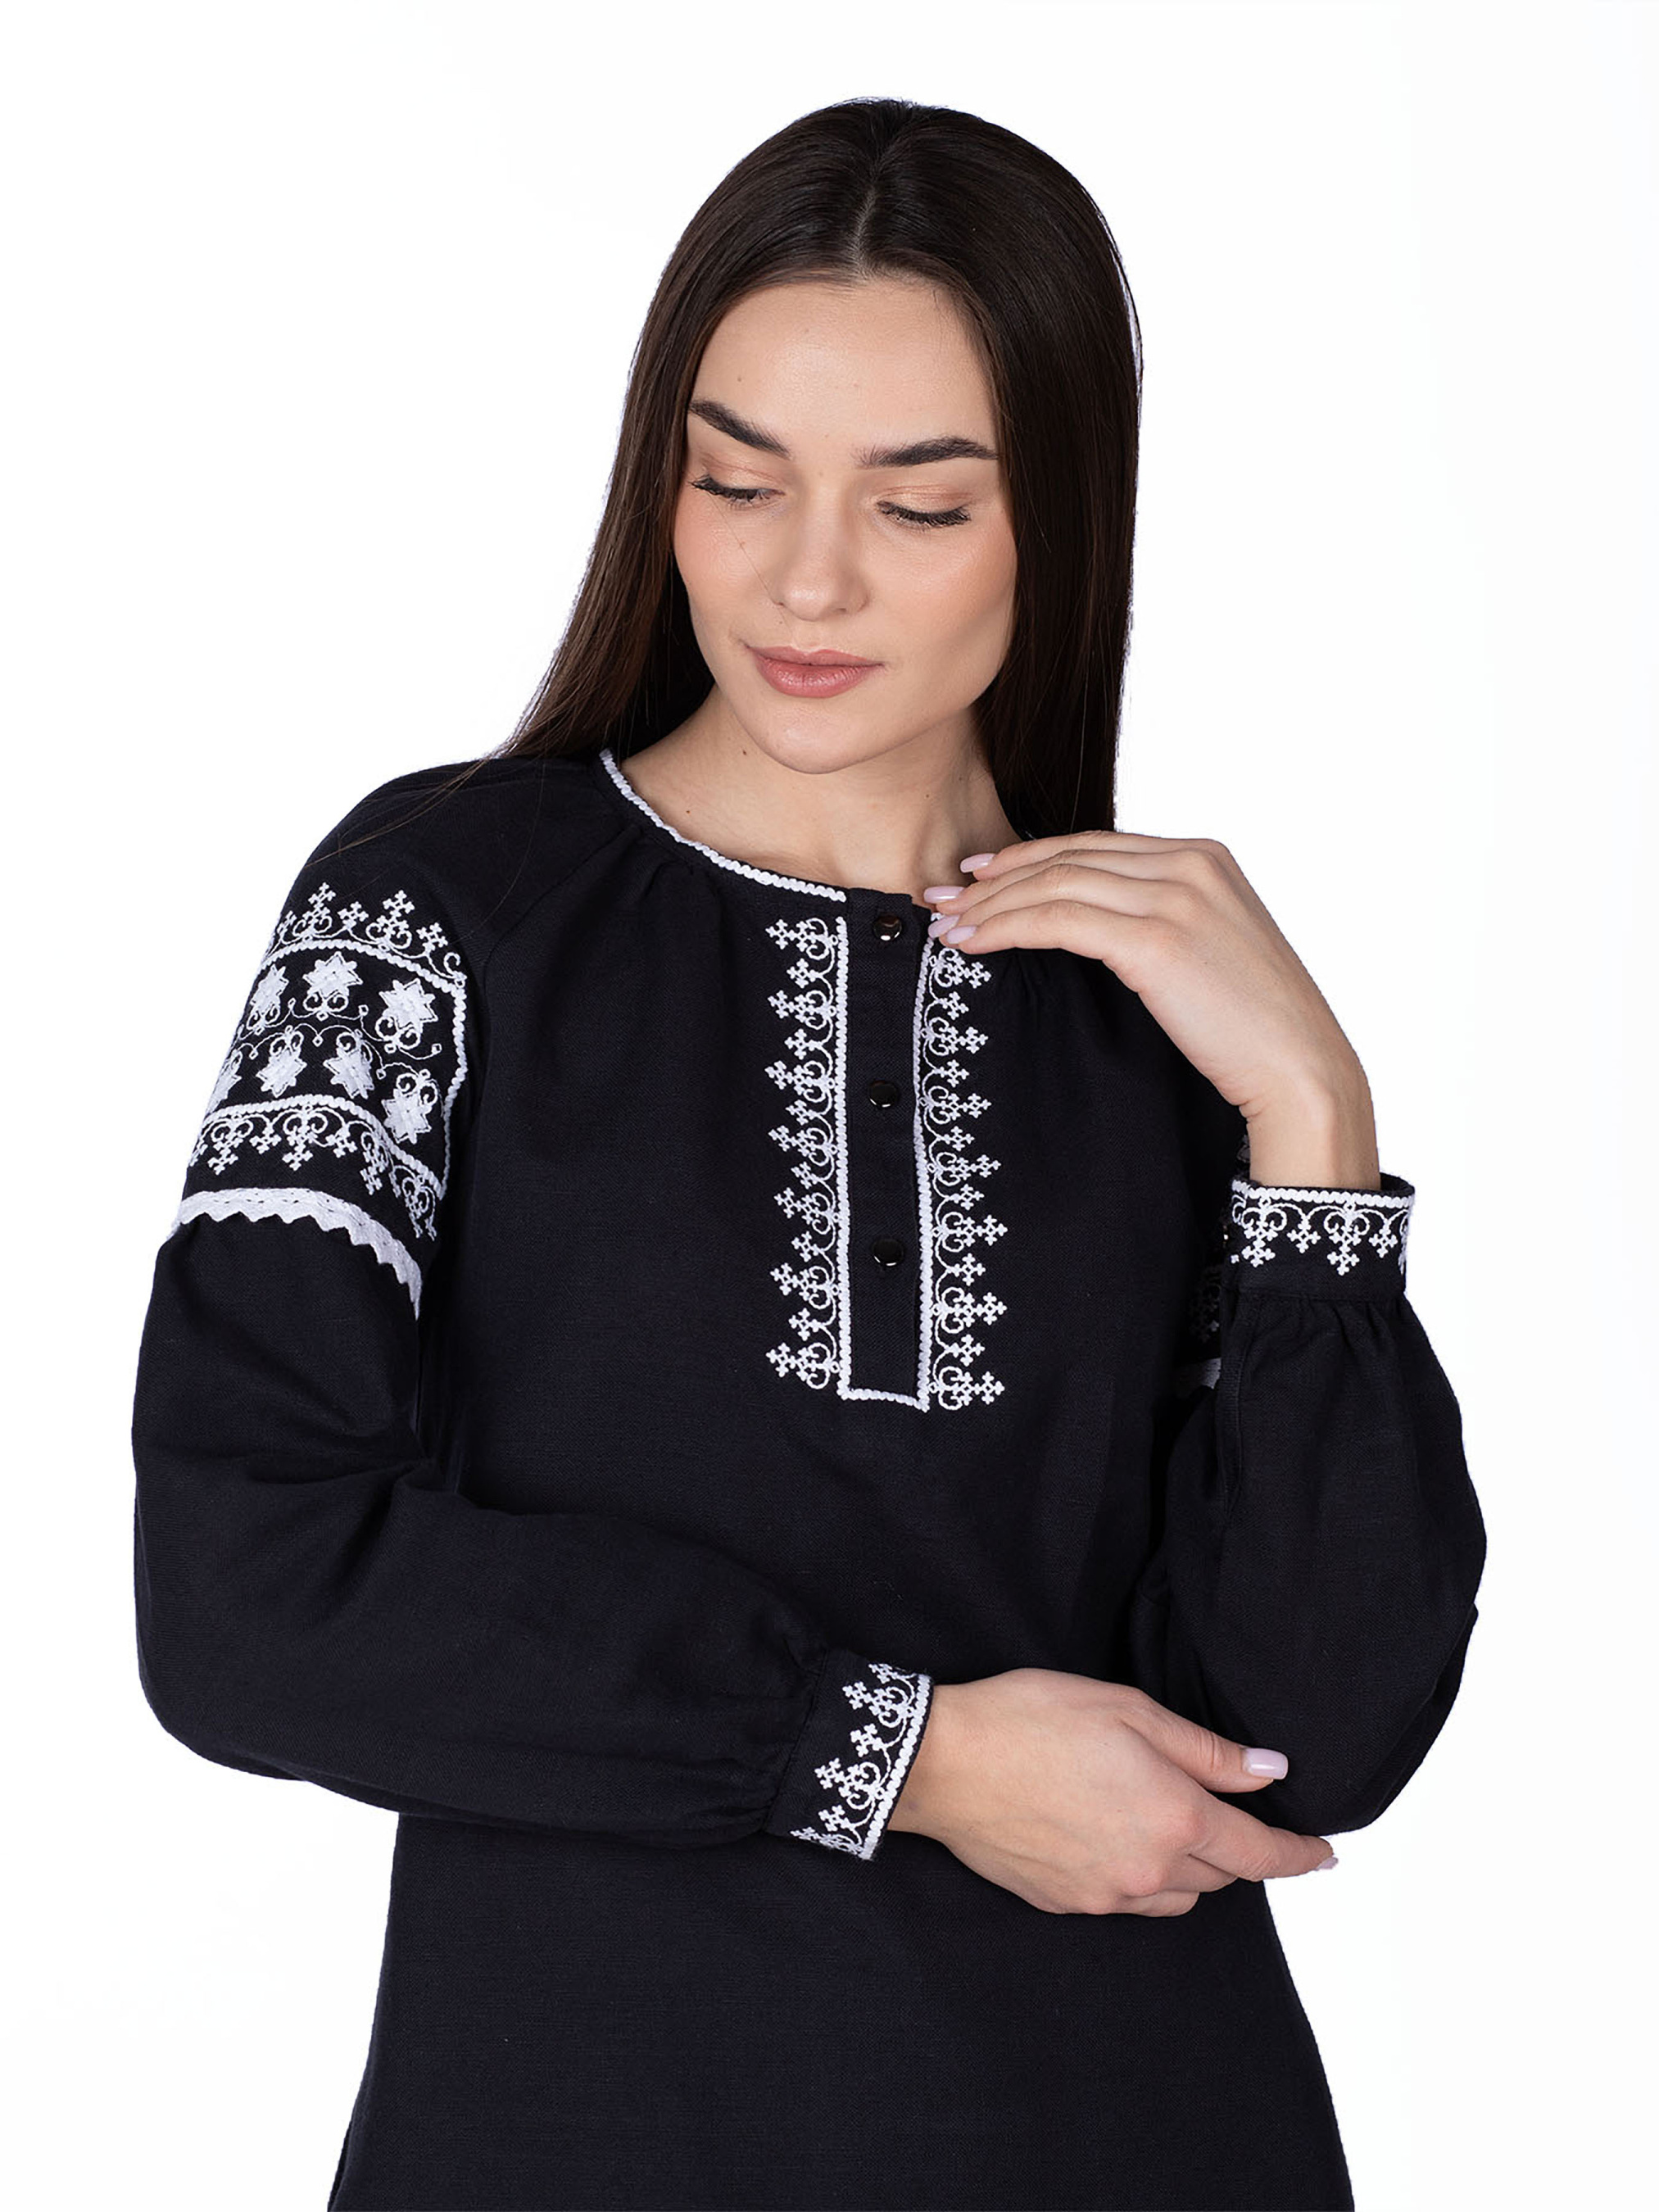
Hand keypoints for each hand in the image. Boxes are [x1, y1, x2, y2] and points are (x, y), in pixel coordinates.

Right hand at [888, 1672, 1336, 1914]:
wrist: (944, 1763)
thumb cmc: (1032, 1720)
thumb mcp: (1130, 1711)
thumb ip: (1207, 1751)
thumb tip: (1269, 1773)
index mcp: (1174, 1819)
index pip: (1260, 1853)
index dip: (1299, 1855)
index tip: (1323, 1855)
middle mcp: (1147, 1871)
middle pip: (1220, 1877)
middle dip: (1232, 1847)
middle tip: (1221, 1808)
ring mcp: (1105, 1895)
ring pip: (1175, 1896)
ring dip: (1187, 1867)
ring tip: (1160, 1819)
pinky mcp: (1065, 1903)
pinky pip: (1125, 1899)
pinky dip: (1137, 1875)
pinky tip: (1108, 1833)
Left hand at [922, 831, 1365, 1131]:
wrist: (1299, 1069)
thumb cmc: (1253, 1029)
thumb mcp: (1209, 951)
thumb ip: (1160, 920)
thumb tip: (1094, 929)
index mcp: (1205, 857)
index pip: (1095, 845)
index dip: (1028, 858)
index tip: (979, 877)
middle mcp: (1191, 863)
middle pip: (1068, 857)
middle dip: (996, 878)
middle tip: (942, 898)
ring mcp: (1177, 896)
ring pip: (1056, 883)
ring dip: (990, 905)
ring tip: (947, 927)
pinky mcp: (1157, 939)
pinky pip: (1059, 920)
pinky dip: (1006, 928)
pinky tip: (971, 945)